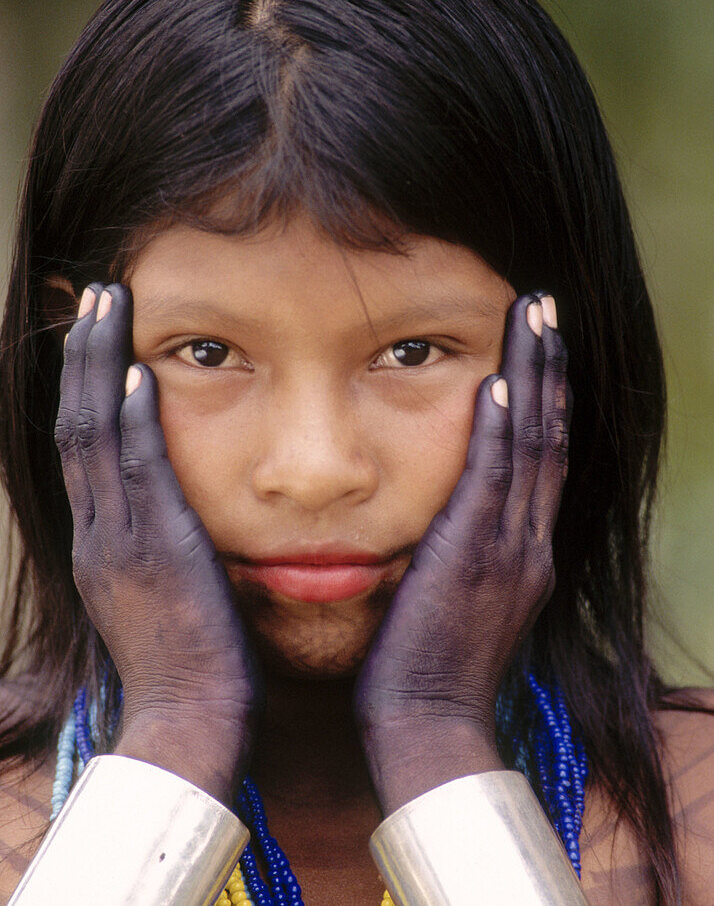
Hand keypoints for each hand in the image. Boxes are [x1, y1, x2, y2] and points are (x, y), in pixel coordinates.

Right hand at [55, 283, 261, 804]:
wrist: (190, 724)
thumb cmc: (192, 666)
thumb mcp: (167, 597)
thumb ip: (166, 549)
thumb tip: (182, 519)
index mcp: (103, 542)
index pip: (85, 445)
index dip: (87, 384)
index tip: (102, 333)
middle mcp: (99, 534)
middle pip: (77, 424)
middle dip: (85, 356)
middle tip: (96, 295)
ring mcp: (119, 542)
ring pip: (94, 437)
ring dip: (100, 367)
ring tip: (109, 306)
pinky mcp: (155, 554)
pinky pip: (136, 477)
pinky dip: (131, 424)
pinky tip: (138, 377)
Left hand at [353, 293, 570, 814]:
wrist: (429, 726)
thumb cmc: (429, 668)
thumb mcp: (458, 601)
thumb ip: (463, 553)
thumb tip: (444, 520)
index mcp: (524, 551)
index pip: (543, 456)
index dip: (547, 394)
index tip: (540, 345)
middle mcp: (529, 542)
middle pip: (551, 434)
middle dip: (550, 365)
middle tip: (546, 306)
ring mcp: (509, 548)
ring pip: (533, 444)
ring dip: (535, 375)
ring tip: (534, 316)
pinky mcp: (476, 557)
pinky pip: (495, 481)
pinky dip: (502, 430)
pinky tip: (499, 383)